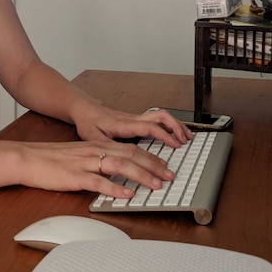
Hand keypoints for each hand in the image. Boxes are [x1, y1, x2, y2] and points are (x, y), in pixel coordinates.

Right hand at [13, 140, 173, 198]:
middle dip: (154, 166)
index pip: (132, 149)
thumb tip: (120, 173)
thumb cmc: (52, 159)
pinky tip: (127, 193)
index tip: (166, 167)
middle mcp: (96, 151)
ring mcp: (87, 163)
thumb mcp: (81, 155)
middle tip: (170, 176)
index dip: (152, 158)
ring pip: (121, 165)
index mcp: (99, 145)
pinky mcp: (76, 175)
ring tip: (156, 184)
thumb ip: (101, 161)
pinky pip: (100, 181)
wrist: (28, 158)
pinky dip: (116, 187)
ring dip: (142, 175)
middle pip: (132, 155)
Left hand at [72, 103, 193, 147]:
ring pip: (161, 115)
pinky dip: (169, 125)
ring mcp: (135, 118)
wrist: (85, 110)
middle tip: (186, 141)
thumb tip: (121, 162)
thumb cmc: (88, 123)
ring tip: (186, 137)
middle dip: (177, 127)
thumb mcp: (94, 139)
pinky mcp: (136, 120)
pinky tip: (173, 134)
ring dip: (175, 124)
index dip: (165, 135)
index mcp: (125, 124)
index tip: (175, 145)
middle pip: (161, 116)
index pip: (150, 126)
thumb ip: (107, 150)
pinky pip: (157, 119)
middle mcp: (133, 119)